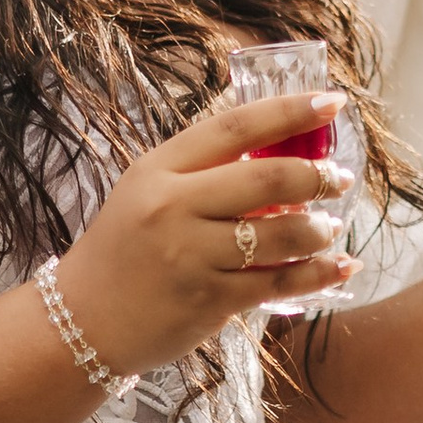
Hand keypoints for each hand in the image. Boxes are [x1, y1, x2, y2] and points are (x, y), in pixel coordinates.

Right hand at [56, 89, 353, 374]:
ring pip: (281, 234)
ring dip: (320, 228)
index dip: (290, 111)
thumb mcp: (146, 191)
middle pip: (267, 178)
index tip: (332, 103)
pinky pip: (279, 283)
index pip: (235, 126)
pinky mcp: (210, 300)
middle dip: (317, 175)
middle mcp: (174, 206)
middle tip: (338, 178)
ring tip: (329, 227)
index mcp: (159, 168)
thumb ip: (201, 170)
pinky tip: (339, 266)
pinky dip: (318, 274)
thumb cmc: (123, 250)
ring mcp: (192, 255)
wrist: (83, 319)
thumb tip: (276, 147)